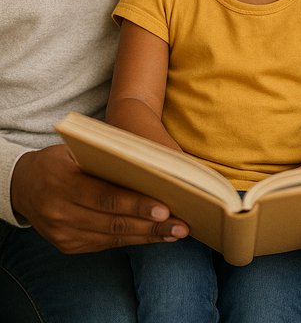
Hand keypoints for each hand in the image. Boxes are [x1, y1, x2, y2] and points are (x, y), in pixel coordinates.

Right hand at [11, 144, 188, 253]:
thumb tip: (152, 168)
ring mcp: (63, 233)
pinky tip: (152, 236)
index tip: (165, 208)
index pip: (106, 197)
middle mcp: (61, 212)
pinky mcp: (67, 246)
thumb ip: (107, 160)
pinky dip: (131, 239)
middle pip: (113, 222)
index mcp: (64, 182)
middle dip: (150, 225)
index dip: (136, 204)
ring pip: (112, 237)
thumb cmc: (61, 160)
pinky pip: (104, 244)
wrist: (23, 185)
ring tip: (174, 232)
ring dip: (146, 236)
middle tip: (180, 225)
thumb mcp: (77, 151)